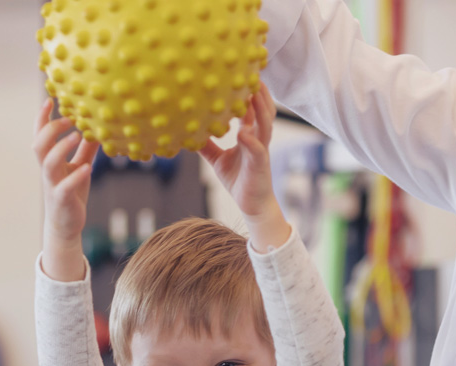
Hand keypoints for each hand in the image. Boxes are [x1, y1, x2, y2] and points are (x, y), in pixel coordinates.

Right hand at [34, 99, 97, 250]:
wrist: (66, 226)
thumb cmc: (72, 193)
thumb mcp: (80, 166)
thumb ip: (86, 148)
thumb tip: (98, 126)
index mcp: (50, 161)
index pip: (40, 135)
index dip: (42, 118)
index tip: (50, 99)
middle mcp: (48, 171)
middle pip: (39, 145)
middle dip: (50, 128)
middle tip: (68, 118)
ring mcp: (53, 186)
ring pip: (48, 163)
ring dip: (61, 147)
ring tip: (77, 135)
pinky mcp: (62, 201)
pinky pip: (64, 187)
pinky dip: (75, 176)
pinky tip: (88, 168)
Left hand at [198, 81, 287, 248]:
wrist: (252, 204)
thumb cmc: (238, 179)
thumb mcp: (218, 160)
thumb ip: (208, 145)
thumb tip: (190, 132)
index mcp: (250, 134)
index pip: (251, 108)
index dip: (248, 91)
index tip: (240, 73)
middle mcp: (258, 138)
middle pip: (263, 109)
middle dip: (260, 91)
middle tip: (251, 71)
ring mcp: (261, 149)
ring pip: (265, 124)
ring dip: (260, 108)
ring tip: (254, 92)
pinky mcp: (260, 164)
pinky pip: (257, 149)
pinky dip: (251, 140)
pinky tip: (242, 132)